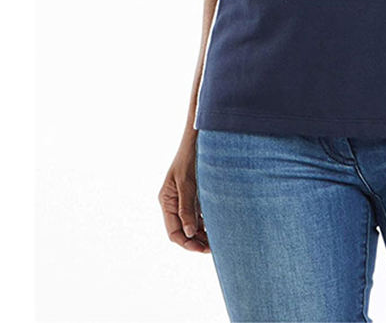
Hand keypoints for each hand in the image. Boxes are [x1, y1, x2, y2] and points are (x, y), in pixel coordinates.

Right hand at [158, 138, 210, 252]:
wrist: (198, 137)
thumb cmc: (189, 156)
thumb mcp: (187, 182)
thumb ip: (187, 207)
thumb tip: (188, 233)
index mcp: (166, 201)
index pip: (174, 232)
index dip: (187, 243)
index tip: (203, 249)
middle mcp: (173, 202)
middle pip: (183, 230)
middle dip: (196, 241)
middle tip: (214, 248)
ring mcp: (184, 198)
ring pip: (192, 224)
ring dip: (203, 234)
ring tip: (219, 241)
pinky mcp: (194, 194)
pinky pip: (199, 214)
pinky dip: (207, 222)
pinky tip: (219, 226)